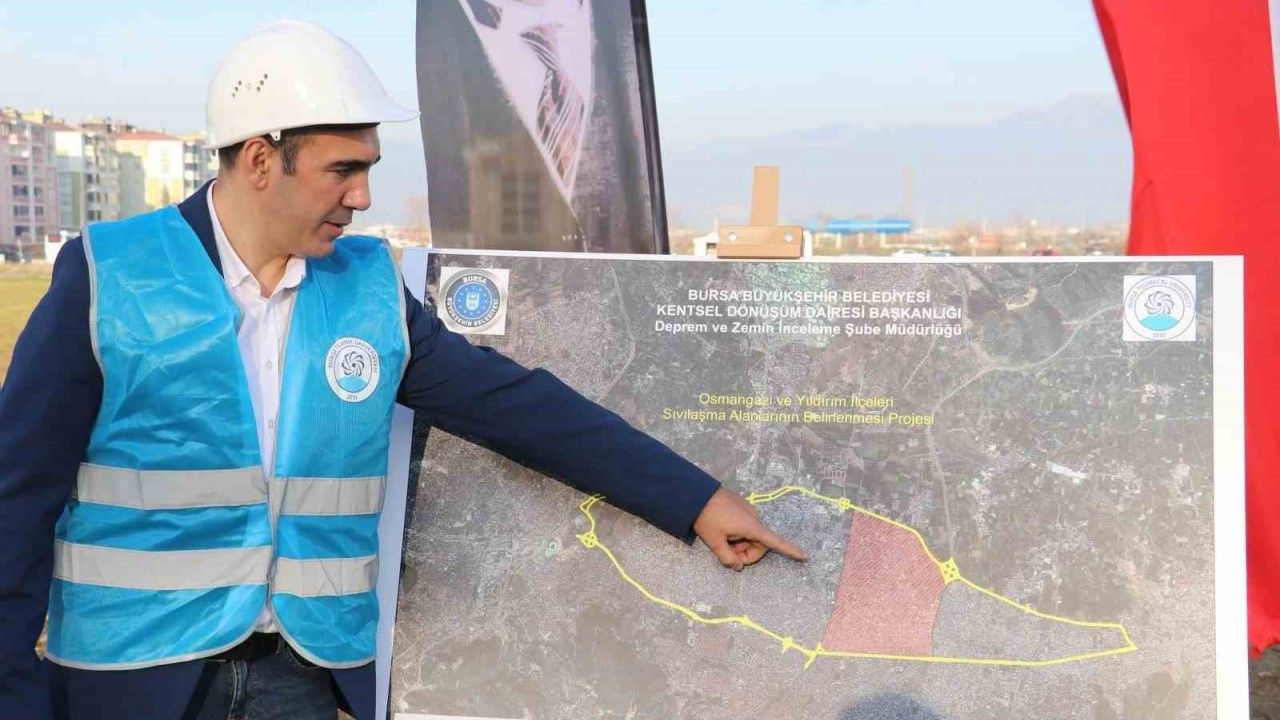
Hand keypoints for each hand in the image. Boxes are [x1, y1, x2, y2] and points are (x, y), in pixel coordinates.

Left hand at [691, 487, 807, 571]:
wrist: (696, 494)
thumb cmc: (706, 518)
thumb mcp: (714, 542)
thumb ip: (728, 558)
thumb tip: (738, 566)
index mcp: (751, 527)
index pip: (775, 542)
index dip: (790, 550)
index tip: (805, 556)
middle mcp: (754, 518)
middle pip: (759, 543)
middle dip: (747, 553)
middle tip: (728, 555)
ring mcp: (748, 510)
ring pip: (751, 535)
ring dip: (740, 543)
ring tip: (722, 540)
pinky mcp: (742, 506)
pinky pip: (745, 525)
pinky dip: (737, 533)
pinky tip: (723, 529)